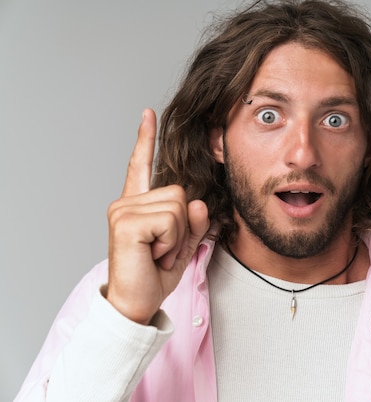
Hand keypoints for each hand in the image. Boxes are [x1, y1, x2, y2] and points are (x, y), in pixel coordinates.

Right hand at [106, 109, 209, 323]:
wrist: (136, 304)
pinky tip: (153, 255)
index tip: (148, 114)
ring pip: (179, 207)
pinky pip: (172, 221)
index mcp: (138, 205)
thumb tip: (200, 203)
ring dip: (178, 238)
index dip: (146, 140)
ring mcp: (123, 210)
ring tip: (157, 254)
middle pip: (180, 193)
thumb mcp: (183, 245)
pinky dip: (172, 243)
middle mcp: (126, 202)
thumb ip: (195, 222)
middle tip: (163, 250)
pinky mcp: (127, 221)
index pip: (141, 166)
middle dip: (183, 228)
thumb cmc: (154, 274)